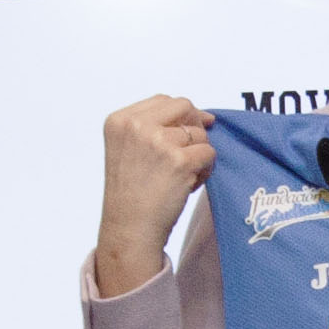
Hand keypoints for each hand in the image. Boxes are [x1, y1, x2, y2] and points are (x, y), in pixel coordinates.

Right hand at [96, 95, 216, 296]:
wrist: (129, 228)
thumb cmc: (130, 194)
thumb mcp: (127, 150)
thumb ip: (152, 127)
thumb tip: (200, 116)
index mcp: (119, 120)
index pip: (162, 100)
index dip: (181, 113)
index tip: (190, 127)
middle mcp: (136, 126)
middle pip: (184, 107)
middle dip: (195, 125)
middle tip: (192, 149)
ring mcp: (159, 142)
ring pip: (199, 133)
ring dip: (199, 153)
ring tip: (183, 176)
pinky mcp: (180, 161)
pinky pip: (209, 153)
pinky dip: (206, 169)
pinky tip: (190, 184)